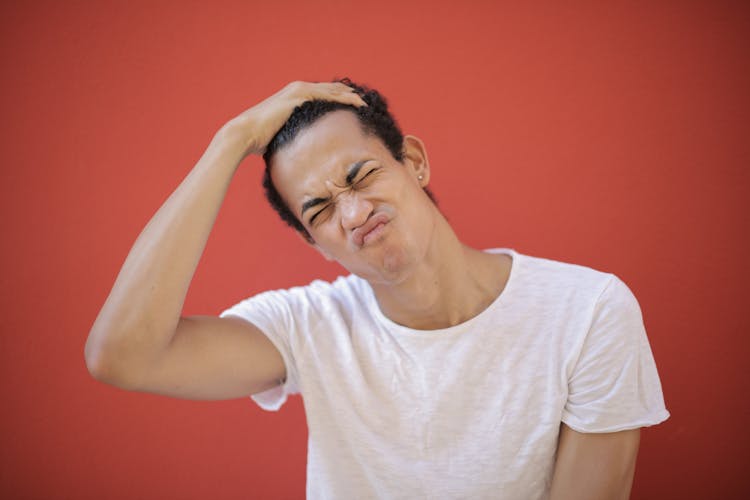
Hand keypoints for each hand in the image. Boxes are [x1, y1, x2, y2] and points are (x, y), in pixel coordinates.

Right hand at [217, 81, 366, 158]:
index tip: (354, 106)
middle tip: (365, 102)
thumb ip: (293, 135)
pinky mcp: (298, 96)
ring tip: (365, 103)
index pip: (322, 94)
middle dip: (348, 95)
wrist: (244, 134)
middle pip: (330, 89)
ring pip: (332, 90)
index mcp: (294, 96)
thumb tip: (300, 151)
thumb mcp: (281, 134)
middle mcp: (297, 89)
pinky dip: (343, 98)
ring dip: (350, 96)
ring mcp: (298, 91)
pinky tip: (356, 104)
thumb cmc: (259, 140)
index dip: (339, 98)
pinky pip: (327, 96)